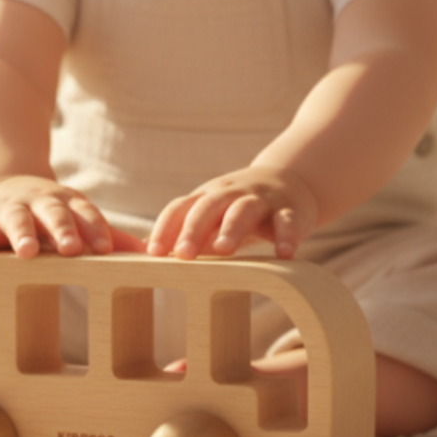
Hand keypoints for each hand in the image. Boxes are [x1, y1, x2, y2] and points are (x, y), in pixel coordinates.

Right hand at [0, 176, 138, 258]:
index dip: (96, 229)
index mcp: (69, 204)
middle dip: (63, 230)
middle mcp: (41, 203)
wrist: (5, 187)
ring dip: (23, 234)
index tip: (105, 248)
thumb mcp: (77, 221)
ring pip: (17, 219)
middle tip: (72, 248)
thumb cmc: (51, 215)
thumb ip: (109, 237)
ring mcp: (11, 209)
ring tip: (28, 251)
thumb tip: (151, 254)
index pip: (86, 214)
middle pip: (55, 214)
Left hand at [147, 167, 319, 260]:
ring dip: (232, 228)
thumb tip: (144, 254)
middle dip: (193, 229)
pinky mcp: (290, 209)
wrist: (291, 181)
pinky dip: (287, 235)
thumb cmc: (239, 208)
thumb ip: (184, 232)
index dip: (165, 228)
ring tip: (223, 250)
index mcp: (206, 197)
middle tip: (183, 255)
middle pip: (208, 207)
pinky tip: (285, 254)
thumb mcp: (212, 215)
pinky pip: (288, 221)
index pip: (179, 208)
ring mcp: (261, 199)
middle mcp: (230, 194)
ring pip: (244, 210)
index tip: (153, 253)